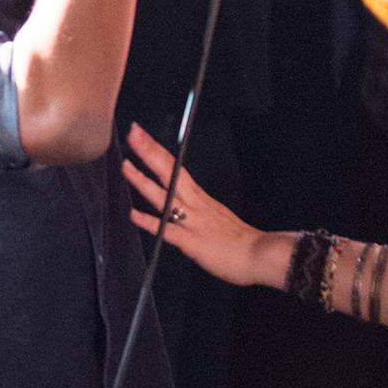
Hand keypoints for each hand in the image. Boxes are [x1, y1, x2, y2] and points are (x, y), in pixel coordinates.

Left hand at [123, 124, 276, 286]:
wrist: (260, 254)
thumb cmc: (240, 239)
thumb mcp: (216, 217)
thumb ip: (198, 211)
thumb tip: (184, 208)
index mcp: (200, 197)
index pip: (174, 168)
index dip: (156, 151)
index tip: (140, 135)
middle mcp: (195, 204)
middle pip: (169, 172)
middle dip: (148, 153)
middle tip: (133, 134)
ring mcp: (193, 221)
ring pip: (165, 196)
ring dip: (144, 181)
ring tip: (126, 166)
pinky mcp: (193, 242)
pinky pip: (168, 230)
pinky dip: (150, 222)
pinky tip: (134, 215)